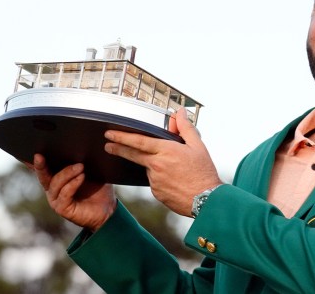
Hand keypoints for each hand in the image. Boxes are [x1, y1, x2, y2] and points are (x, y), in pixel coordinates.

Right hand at [29, 154, 116, 231]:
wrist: (107, 208)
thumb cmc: (97, 187)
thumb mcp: (89, 170)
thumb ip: (80, 160)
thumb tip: (79, 143)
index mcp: (56, 177)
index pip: (43, 167)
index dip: (33, 159)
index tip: (30, 149)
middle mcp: (52, 189)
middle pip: (42, 174)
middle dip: (40, 164)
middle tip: (39, 154)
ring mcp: (56, 199)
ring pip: (55, 183)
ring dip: (67, 173)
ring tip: (80, 166)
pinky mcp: (62, 208)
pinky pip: (65, 193)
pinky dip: (73, 184)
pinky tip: (81, 177)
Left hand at [104, 108, 222, 216]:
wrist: (206, 200)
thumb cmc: (204, 172)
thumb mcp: (198, 146)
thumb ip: (185, 128)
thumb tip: (180, 113)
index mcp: (166, 151)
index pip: (139, 141)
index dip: (122, 137)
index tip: (109, 134)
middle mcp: (157, 165)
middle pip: (133, 155)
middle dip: (118, 149)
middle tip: (108, 145)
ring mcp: (155, 180)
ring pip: (148, 168)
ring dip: (153, 165)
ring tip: (175, 170)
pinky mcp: (156, 193)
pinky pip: (154, 181)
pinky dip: (160, 178)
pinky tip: (174, 180)